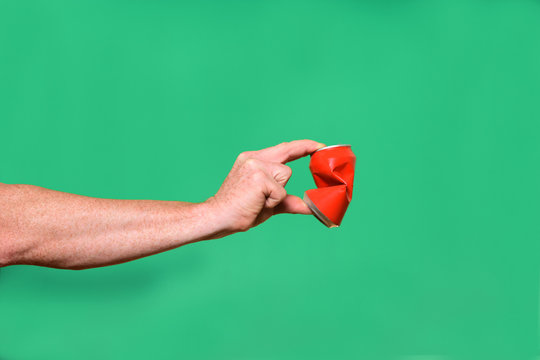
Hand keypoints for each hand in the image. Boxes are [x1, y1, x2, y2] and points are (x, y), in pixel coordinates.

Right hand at [206, 140, 325, 232]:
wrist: (217, 217)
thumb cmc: (240, 210)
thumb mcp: (269, 203)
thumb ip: (289, 200)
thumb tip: (312, 207)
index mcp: (253, 160)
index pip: (283, 148)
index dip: (303, 146)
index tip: (319, 146)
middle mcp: (254, 158)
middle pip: (287, 157)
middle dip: (304, 151)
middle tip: (320, 151)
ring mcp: (255, 165)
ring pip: (285, 175)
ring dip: (277, 194)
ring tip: (258, 201)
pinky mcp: (259, 177)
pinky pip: (280, 192)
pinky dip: (272, 202)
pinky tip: (256, 203)